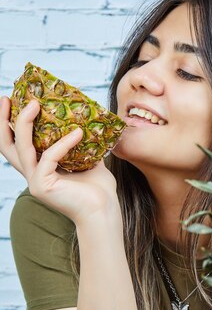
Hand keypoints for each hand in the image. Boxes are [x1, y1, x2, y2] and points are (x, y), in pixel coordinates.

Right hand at [0, 96, 120, 224]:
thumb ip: (82, 144)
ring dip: (25, 122)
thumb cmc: (99, 190)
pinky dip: (63, 143)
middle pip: (7, 145)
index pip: (17, 145)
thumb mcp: (89, 160)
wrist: (103, 211)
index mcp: (40, 168)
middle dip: (3, 120)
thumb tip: (88, 121)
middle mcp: (33, 174)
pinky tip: (78, 133)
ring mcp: (35, 181)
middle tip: (6, 98)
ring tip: (35, 103)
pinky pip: (49, 157)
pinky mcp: (42, 186)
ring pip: (22, 147)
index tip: (11, 100)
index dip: (10, 124)